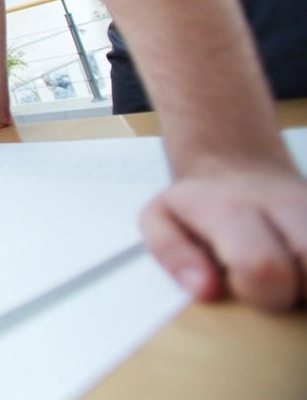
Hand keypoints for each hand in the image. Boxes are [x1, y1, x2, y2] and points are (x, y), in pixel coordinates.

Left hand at [140, 165, 306, 310]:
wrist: (235, 160)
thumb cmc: (196, 202)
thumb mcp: (160, 219)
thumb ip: (172, 255)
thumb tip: (204, 291)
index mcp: (232, 210)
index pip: (264, 266)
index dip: (259, 293)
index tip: (242, 285)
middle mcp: (285, 206)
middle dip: (298, 294)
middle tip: (275, 285)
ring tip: (294, 277)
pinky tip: (301, 265)